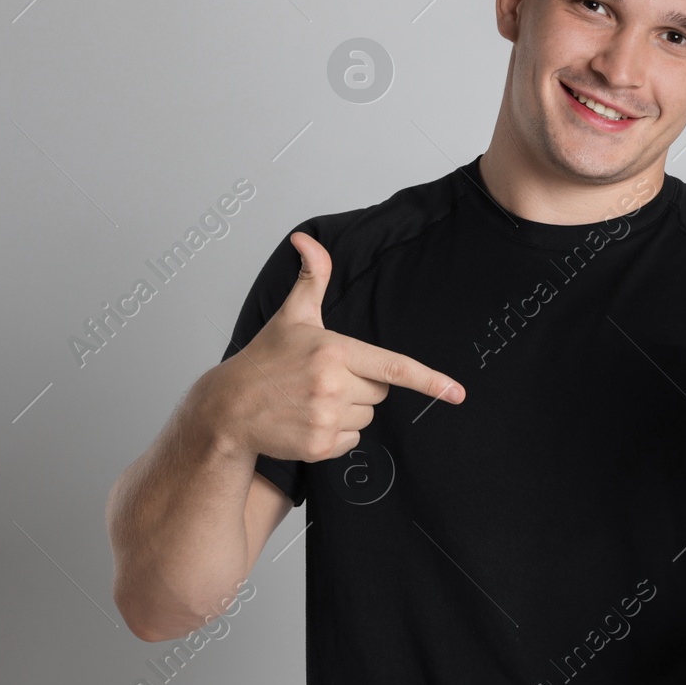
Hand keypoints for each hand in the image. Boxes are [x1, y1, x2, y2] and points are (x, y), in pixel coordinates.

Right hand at [205, 231, 464, 462]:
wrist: (228, 408)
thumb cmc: (264, 360)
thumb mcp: (292, 316)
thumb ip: (312, 277)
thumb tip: (306, 238)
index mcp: (333, 350)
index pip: (392, 366)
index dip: (429, 380)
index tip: (457, 392)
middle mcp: (333, 385)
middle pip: (380, 392)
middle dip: (362, 386)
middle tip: (325, 380)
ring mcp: (326, 418)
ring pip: (368, 417)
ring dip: (350, 411)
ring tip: (313, 400)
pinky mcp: (319, 446)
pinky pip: (352, 441)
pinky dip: (337, 435)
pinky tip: (309, 420)